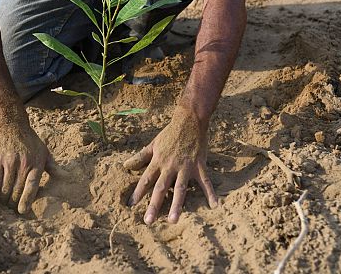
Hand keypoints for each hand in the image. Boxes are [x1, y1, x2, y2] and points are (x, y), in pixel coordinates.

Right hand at [0, 119, 58, 213]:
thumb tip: (66, 177)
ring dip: (4, 200)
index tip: (23, 211)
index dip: (27, 201)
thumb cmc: (30, 140)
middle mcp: (23, 164)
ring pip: (6, 189)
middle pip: (17, 191)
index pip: (32, 186)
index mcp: (37, 163)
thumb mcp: (44, 151)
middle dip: (14, 203)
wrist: (12, 124)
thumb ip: (53, 167)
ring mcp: (9, 162)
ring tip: (4, 205)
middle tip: (12, 210)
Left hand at [124, 105, 216, 224]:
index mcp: (159, 160)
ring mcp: (186, 166)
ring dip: (177, 204)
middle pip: (161, 187)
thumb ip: (141, 156)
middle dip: (154, 204)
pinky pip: (205, 181)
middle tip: (148, 221)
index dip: (138, 192)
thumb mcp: (154, 143)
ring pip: (180, 188)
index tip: (130, 205)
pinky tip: (214, 205)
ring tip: (173, 220)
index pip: (146, 179)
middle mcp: (170, 165)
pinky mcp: (199, 165)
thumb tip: (125, 165)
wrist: (190, 120)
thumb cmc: (170, 133)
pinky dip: (210, 192)